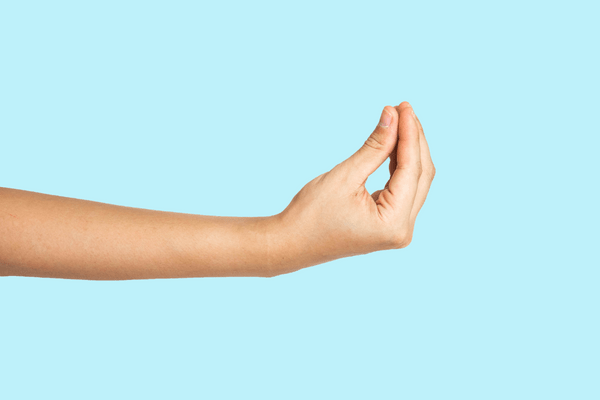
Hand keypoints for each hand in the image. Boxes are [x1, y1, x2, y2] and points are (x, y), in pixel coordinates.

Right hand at [273, 102, 434, 272]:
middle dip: (414, 140)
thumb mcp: (345, 175)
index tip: (403, 106)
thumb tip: (393, 115)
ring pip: (414, 181)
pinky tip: (393, 143)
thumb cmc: (311, 214)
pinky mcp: (388, 224)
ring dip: (408, 151)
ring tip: (399, 120)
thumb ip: (375, 147)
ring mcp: (397, 229)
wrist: (290, 243)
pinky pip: (402, 189)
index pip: (412, 170)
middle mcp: (402, 230)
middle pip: (420, 175)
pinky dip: (399, 166)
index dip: (409, 134)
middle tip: (403, 108)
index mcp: (393, 223)